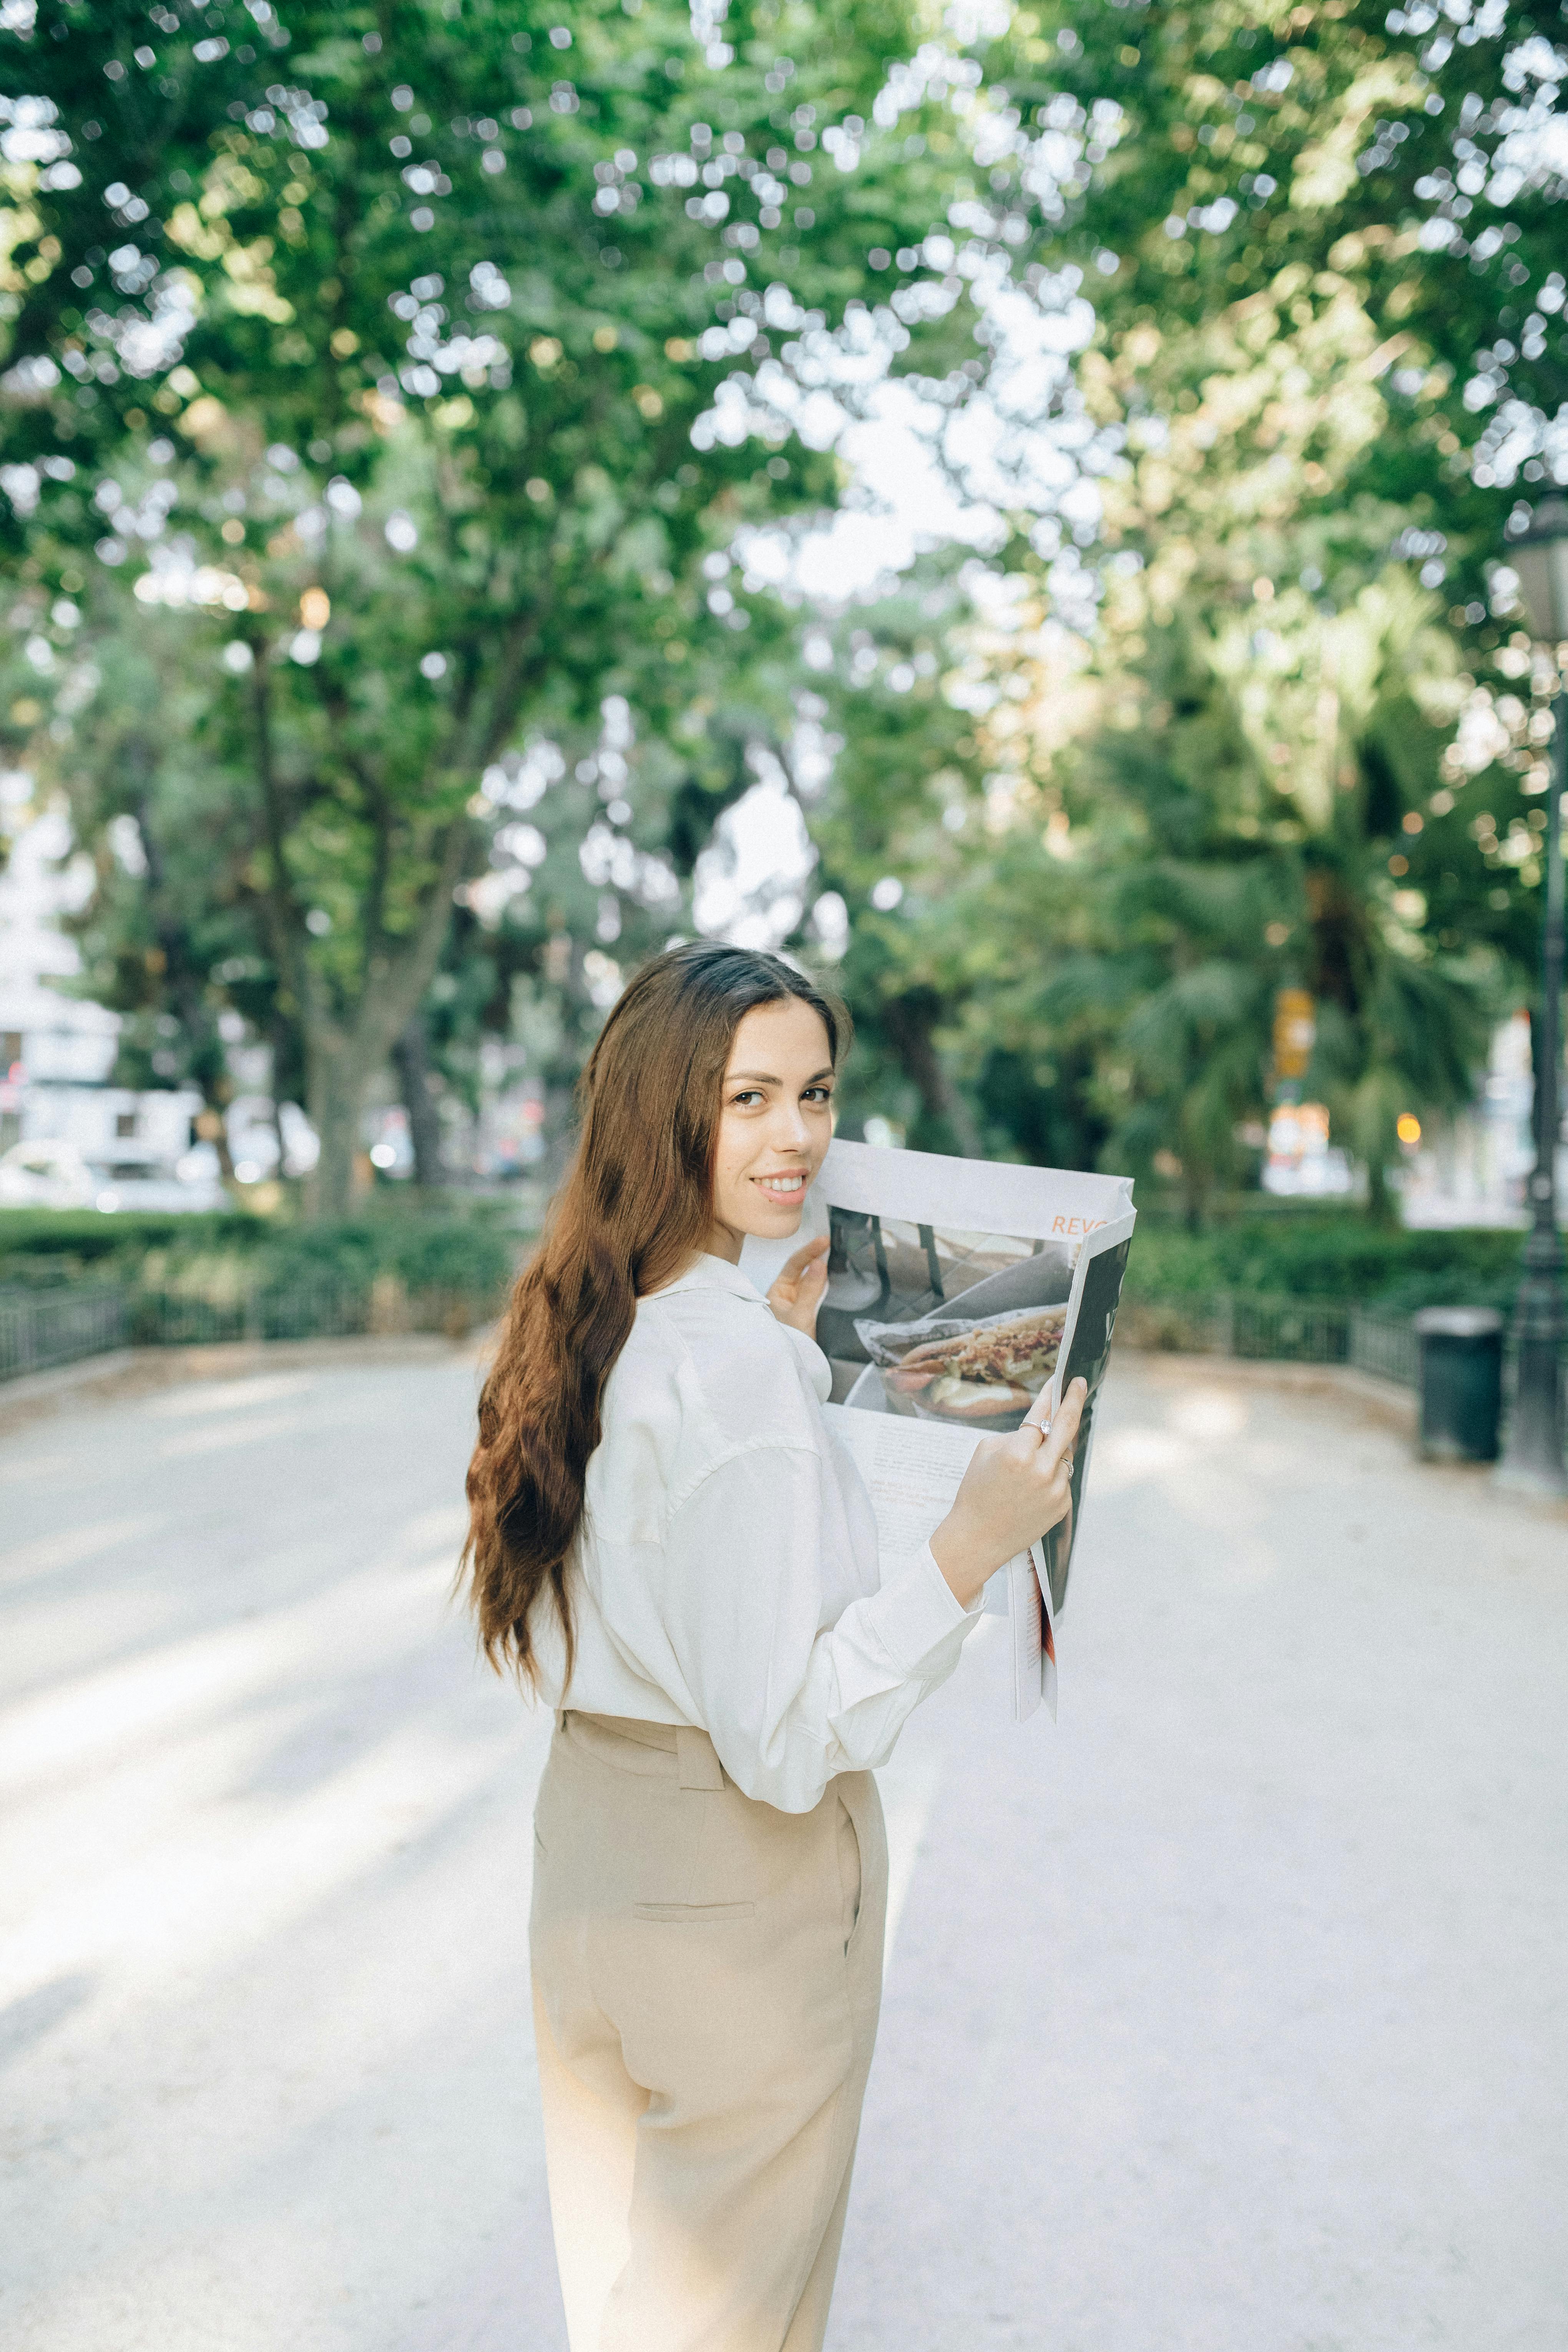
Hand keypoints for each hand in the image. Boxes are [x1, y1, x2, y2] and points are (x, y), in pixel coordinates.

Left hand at [768, 1234, 829, 1336]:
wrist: (796, 1367)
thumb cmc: (790, 1341)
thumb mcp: (801, 1314)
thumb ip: (811, 1289)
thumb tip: (819, 1263)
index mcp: (777, 1292)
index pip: (793, 1265)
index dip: (808, 1251)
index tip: (824, 1240)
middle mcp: (786, 1296)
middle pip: (802, 1270)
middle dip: (816, 1256)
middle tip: (833, 1242)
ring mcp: (798, 1304)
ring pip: (812, 1281)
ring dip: (823, 1270)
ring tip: (839, 1254)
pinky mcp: (810, 1313)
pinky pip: (818, 1294)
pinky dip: (827, 1285)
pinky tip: (837, 1277)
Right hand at [929, 1378, 1087, 1608]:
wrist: (977, 1538)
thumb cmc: (976, 1492)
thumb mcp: (985, 1452)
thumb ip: (1016, 1434)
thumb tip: (1041, 1424)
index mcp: (1018, 1452)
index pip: (1042, 1414)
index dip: (1051, 1394)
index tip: (1059, 1379)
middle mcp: (1042, 1470)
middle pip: (1068, 1425)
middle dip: (1075, 1400)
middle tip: (1079, 1384)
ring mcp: (1056, 1489)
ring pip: (1064, 1454)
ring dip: (1054, 1450)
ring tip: (1032, 1461)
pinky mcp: (1063, 1505)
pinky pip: (1063, 1478)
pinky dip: (1052, 1474)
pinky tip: (1032, 1486)